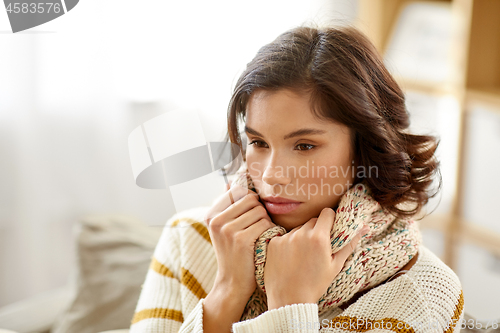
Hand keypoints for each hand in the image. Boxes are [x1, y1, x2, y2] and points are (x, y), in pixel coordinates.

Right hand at [203, 182, 274, 331]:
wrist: (233, 282)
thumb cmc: (235, 252)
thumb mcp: (224, 228)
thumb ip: (228, 205)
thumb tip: (231, 181)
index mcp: (211, 214)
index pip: (238, 190)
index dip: (250, 200)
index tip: (251, 215)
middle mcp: (216, 220)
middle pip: (251, 199)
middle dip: (259, 211)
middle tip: (257, 227)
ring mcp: (227, 230)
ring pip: (260, 211)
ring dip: (266, 222)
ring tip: (259, 235)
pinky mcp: (240, 240)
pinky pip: (265, 224)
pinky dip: (269, 232)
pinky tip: (263, 242)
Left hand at [264, 207, 369, 309]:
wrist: (289, 299)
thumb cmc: (315, 284)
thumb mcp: (336, 265)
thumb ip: (349, 243)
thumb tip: (364, 227)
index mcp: (319, 238)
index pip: (326, 213)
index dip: (331, 219)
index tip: (331, 228)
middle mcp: (301, 234)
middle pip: (312, 221)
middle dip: (317, 230)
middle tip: (317, 248)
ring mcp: (285, 238)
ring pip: (298, 229)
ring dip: (302, 237)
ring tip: (303, 257)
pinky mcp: (273, 243)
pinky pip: (283, 237)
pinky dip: (287, 244)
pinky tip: (290, 259)